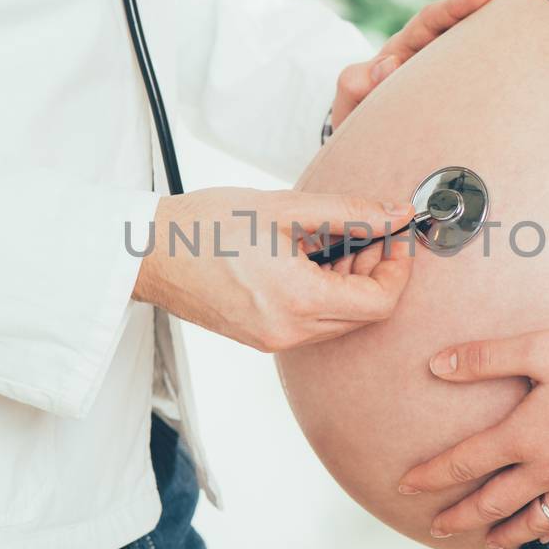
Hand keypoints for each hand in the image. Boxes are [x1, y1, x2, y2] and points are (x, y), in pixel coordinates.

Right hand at [133, 188, 414, 351]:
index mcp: (298, 300)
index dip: (398, 269)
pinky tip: (308, 260)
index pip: (380, 302)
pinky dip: (325, 294)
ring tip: (332, 242)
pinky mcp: (262, 338)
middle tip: (367, 233)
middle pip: (365, 315)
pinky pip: (313, 323)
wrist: (150, 252)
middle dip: (376, 273)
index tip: (396, 239)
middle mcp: (289, 331)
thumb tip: (394, 215)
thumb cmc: (206, 226)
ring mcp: (274, 340)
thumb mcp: (286, 208)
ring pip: (341, 321)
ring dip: (351, 284)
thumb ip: (350, 212)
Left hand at [330, 0, 526, 128]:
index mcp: (402, 46)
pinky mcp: (458, 66)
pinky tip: (532, 11)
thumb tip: (386, 64)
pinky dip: (504, 25)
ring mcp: (443, 51)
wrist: (366, 129)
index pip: (430, 20)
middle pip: (458, 7)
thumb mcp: (351, 100)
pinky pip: (482, 41)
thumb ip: (360, 84)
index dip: (455, 7)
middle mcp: (425, 41)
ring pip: (474, 20)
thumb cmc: (358, 114)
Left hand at [397, 328, 548, 548]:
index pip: (464, 462)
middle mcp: (548, 469)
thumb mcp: (539, 348)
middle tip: (437, 529)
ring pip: (535, 521)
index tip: (405, 486)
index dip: (431, 475)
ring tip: (487, 544)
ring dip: (506, 534)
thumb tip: (437, 365)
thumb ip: (484, 358)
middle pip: (493, 502)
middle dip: (460, 516)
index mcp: (524, 435)